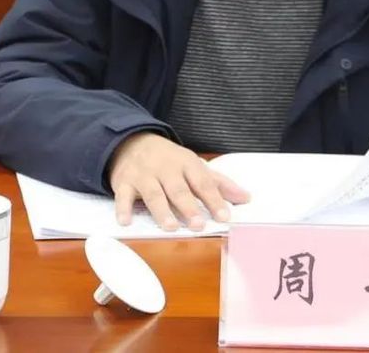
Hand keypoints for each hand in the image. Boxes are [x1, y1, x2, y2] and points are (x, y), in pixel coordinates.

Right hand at [107, 132, 248, 230]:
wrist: (132, 142)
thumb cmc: (169, 160)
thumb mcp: (194, 166)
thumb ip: (218, 183)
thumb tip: (246, 198)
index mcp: (186, 163)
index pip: (203, 182)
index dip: (214, 199)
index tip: (225, 216)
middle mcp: (165, 169)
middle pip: (178, 188)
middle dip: (188, 206)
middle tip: (197, 225)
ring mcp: (144, 175)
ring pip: (153, 194)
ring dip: (161, 211)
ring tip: (170, 227)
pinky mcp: (124, 183)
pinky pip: (122, 196)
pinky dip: (123, 208)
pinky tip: (125, 221)